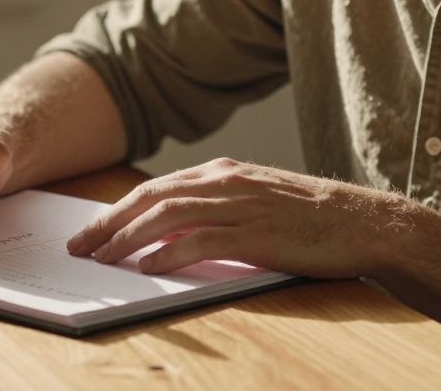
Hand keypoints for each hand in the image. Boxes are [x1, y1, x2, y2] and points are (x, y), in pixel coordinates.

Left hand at [65, 158, 401, 276]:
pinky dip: (168, 254)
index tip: (91, 230)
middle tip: (79, 246)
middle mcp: (225, 182)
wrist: (361, 221)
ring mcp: (239, 205)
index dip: (117, 210)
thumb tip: (169, 234)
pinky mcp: (255, 233)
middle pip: (150, 198)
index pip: (155, 188)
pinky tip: (147, 268)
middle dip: (109, 223)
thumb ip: (215, 209)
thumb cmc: (309, 218)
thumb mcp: (255, 200)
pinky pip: (200, 241)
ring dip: (128, 239)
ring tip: (103, 260)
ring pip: (167, 216)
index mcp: (223, 172)